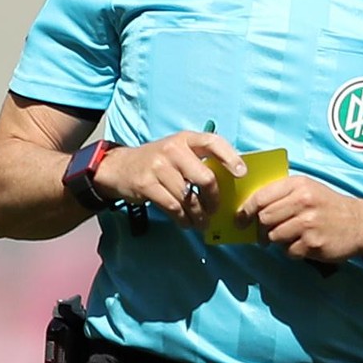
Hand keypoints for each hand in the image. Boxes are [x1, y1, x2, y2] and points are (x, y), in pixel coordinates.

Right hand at [91, 131, 244, 226]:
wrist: (120, 167)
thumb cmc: (158, 161)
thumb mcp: (177, 151)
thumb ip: (198, 161)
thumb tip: (227, 183)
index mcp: (185, 139)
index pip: (212, 142)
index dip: (230, 157)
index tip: (241, 173)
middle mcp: (173, 149)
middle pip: (205, 177)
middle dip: (213, 198)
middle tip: (215, 209)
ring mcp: (158, 167)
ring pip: (189, 197)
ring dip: (198, 214)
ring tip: (201, 222)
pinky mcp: (147, 185)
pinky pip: (173, 207)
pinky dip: (183, 219)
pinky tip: (186, 223)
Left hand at [237, 176, 362, 261]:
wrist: (361, 223)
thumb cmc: (329, 205)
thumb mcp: (308, 189)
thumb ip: (282, 194)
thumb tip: (250, 207)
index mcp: (298, 185)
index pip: (261, 197)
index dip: (246, 210)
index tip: (240, 219)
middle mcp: (303, 202)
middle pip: (264, 218)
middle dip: (260, 229)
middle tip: (263, 234)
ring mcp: (308, 224)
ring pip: (274, 236)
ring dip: (276, 241)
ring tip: (290, 237)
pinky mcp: (313, 244)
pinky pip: (288, 251)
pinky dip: (292, 251)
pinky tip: (304, 244)